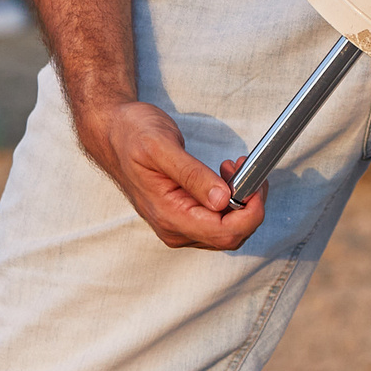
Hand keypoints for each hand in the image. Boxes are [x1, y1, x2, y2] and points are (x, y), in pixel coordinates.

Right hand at [76, 99, 266, 249]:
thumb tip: (222, 199)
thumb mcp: (162, 147)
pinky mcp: (181, 216)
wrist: (113, 133)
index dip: (249, 212)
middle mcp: (174, 228)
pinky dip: (230, 200)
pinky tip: (225, 175)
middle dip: (249, 206)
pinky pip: (216, 220)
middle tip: (248, 169)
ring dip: (241, 202)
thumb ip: (192, 175)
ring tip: (234, 167)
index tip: (256, 183)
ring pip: (226, 230)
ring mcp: (177, 225)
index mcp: (169, 215)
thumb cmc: (133, 135)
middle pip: (230, 236)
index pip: (224, 233)